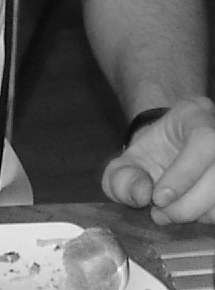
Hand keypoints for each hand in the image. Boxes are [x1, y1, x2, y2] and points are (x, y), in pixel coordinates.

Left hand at [102, 96, 214, 223]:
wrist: (171, 153)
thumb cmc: (150, 156)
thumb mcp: (127, 162)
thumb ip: (123, 178)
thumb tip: (141, 194)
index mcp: (195, 113)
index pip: (203, 140)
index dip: (184, 174)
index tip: (158, 198)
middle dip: (189, 203)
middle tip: (161, 214)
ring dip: (200, 214)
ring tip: (171, 215)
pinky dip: (210, 216)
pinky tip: (191, 215)